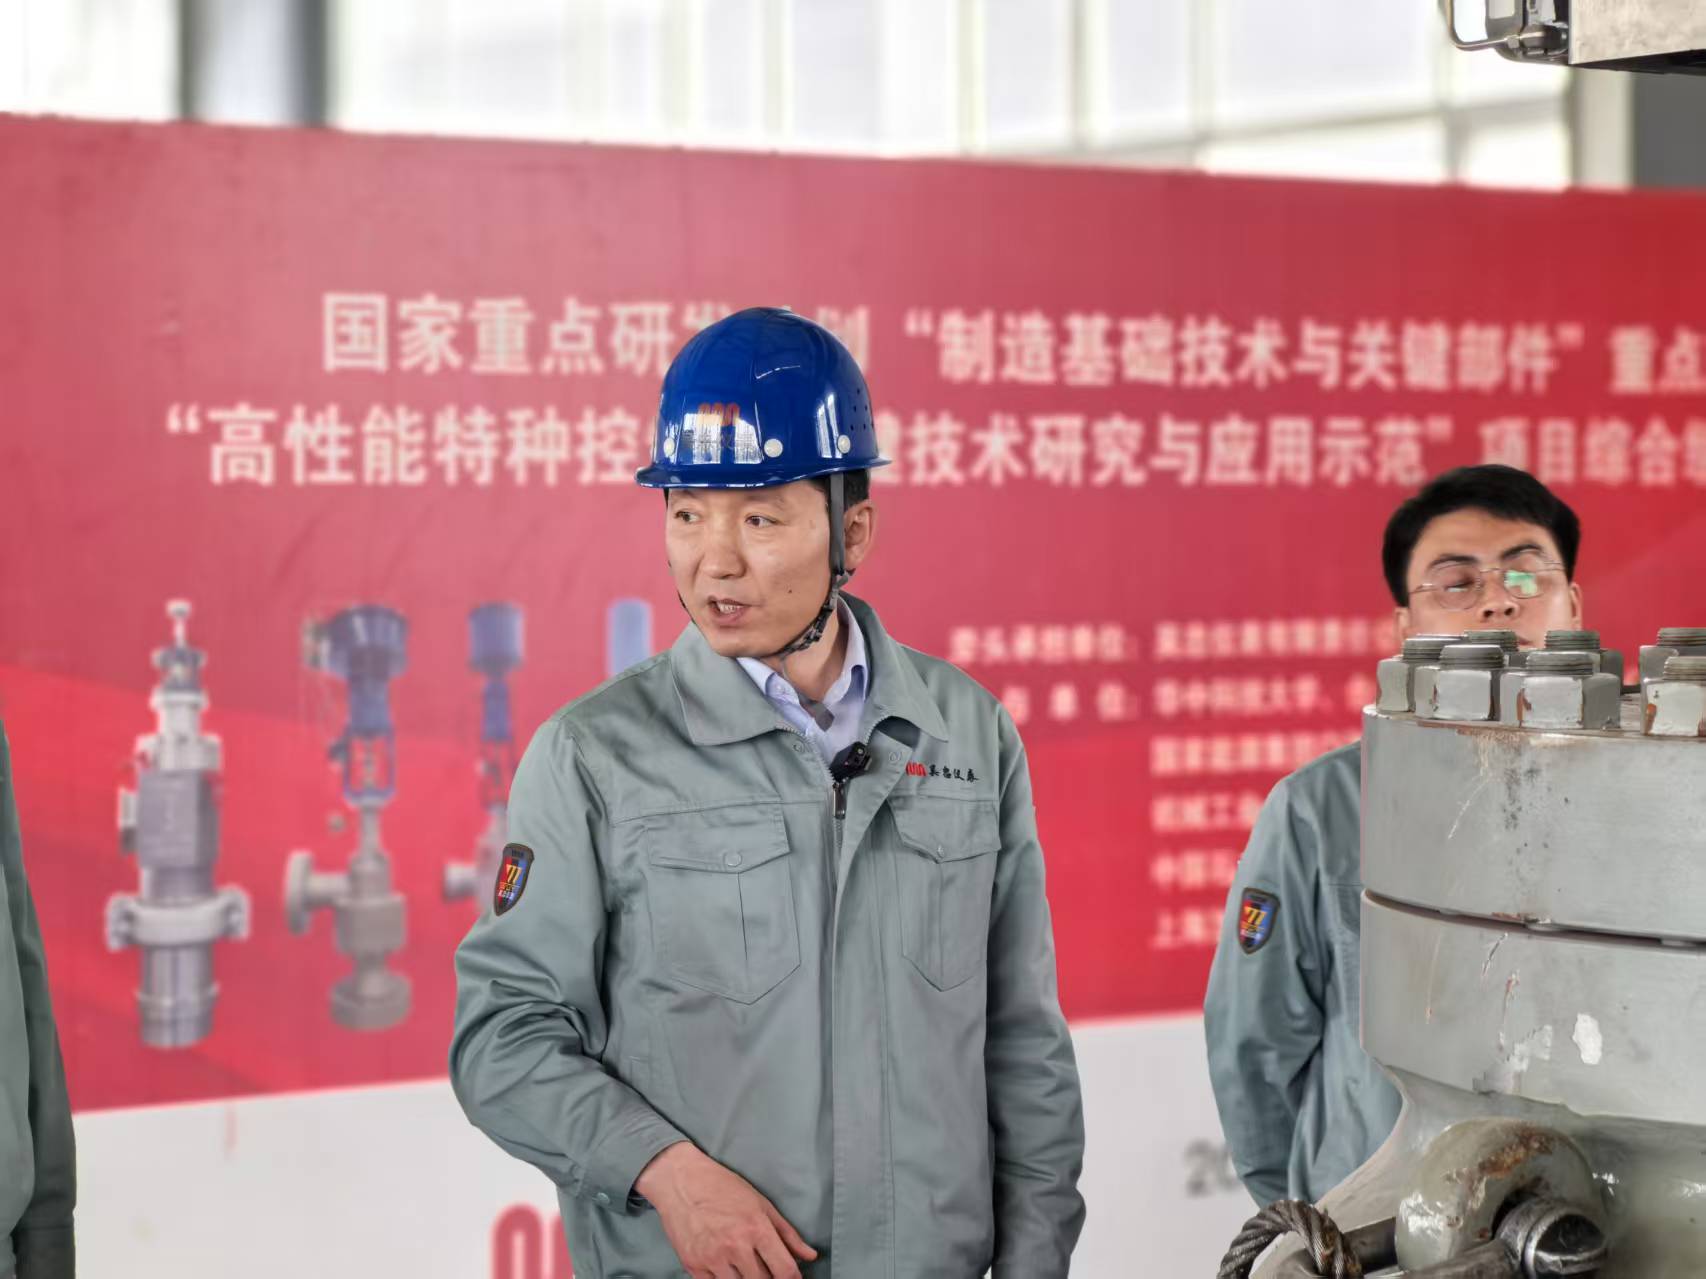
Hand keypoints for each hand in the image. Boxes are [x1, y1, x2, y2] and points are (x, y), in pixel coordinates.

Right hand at [637, 1142, 817, 1277]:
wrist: (681, 1181)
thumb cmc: (722, 1187)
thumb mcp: (761, 1204)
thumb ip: (787, 1233)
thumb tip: (810, 1256)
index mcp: (756, 1228)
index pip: (784, 1271)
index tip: (791, 1277)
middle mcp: (735, 1246)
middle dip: (768, 1278)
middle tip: (765, 1267)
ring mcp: (713, 1258)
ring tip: (745, 1265)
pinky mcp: (693, 1266)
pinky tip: (727, 1269)